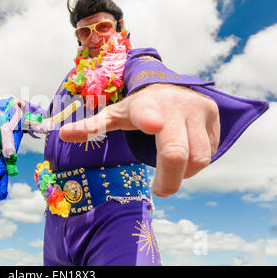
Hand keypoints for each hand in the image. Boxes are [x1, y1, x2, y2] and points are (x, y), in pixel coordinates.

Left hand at [58, 83, 220, 197]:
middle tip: (159, 190)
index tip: (153, 125)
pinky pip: (210, 153)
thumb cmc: (137, 108)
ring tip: (171, 167)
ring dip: (184, 172)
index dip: (149, 119)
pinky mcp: (215, 117)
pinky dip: (196, 162)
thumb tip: (62, 134)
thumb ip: (92, 126)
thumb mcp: (115, 115)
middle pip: (177, 154)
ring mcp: (198, 109)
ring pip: (199, 159)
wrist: (171, 87)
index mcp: (144, 105)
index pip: (145, 112)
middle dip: (168, 180)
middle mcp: (174, 104)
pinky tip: (186, 150)